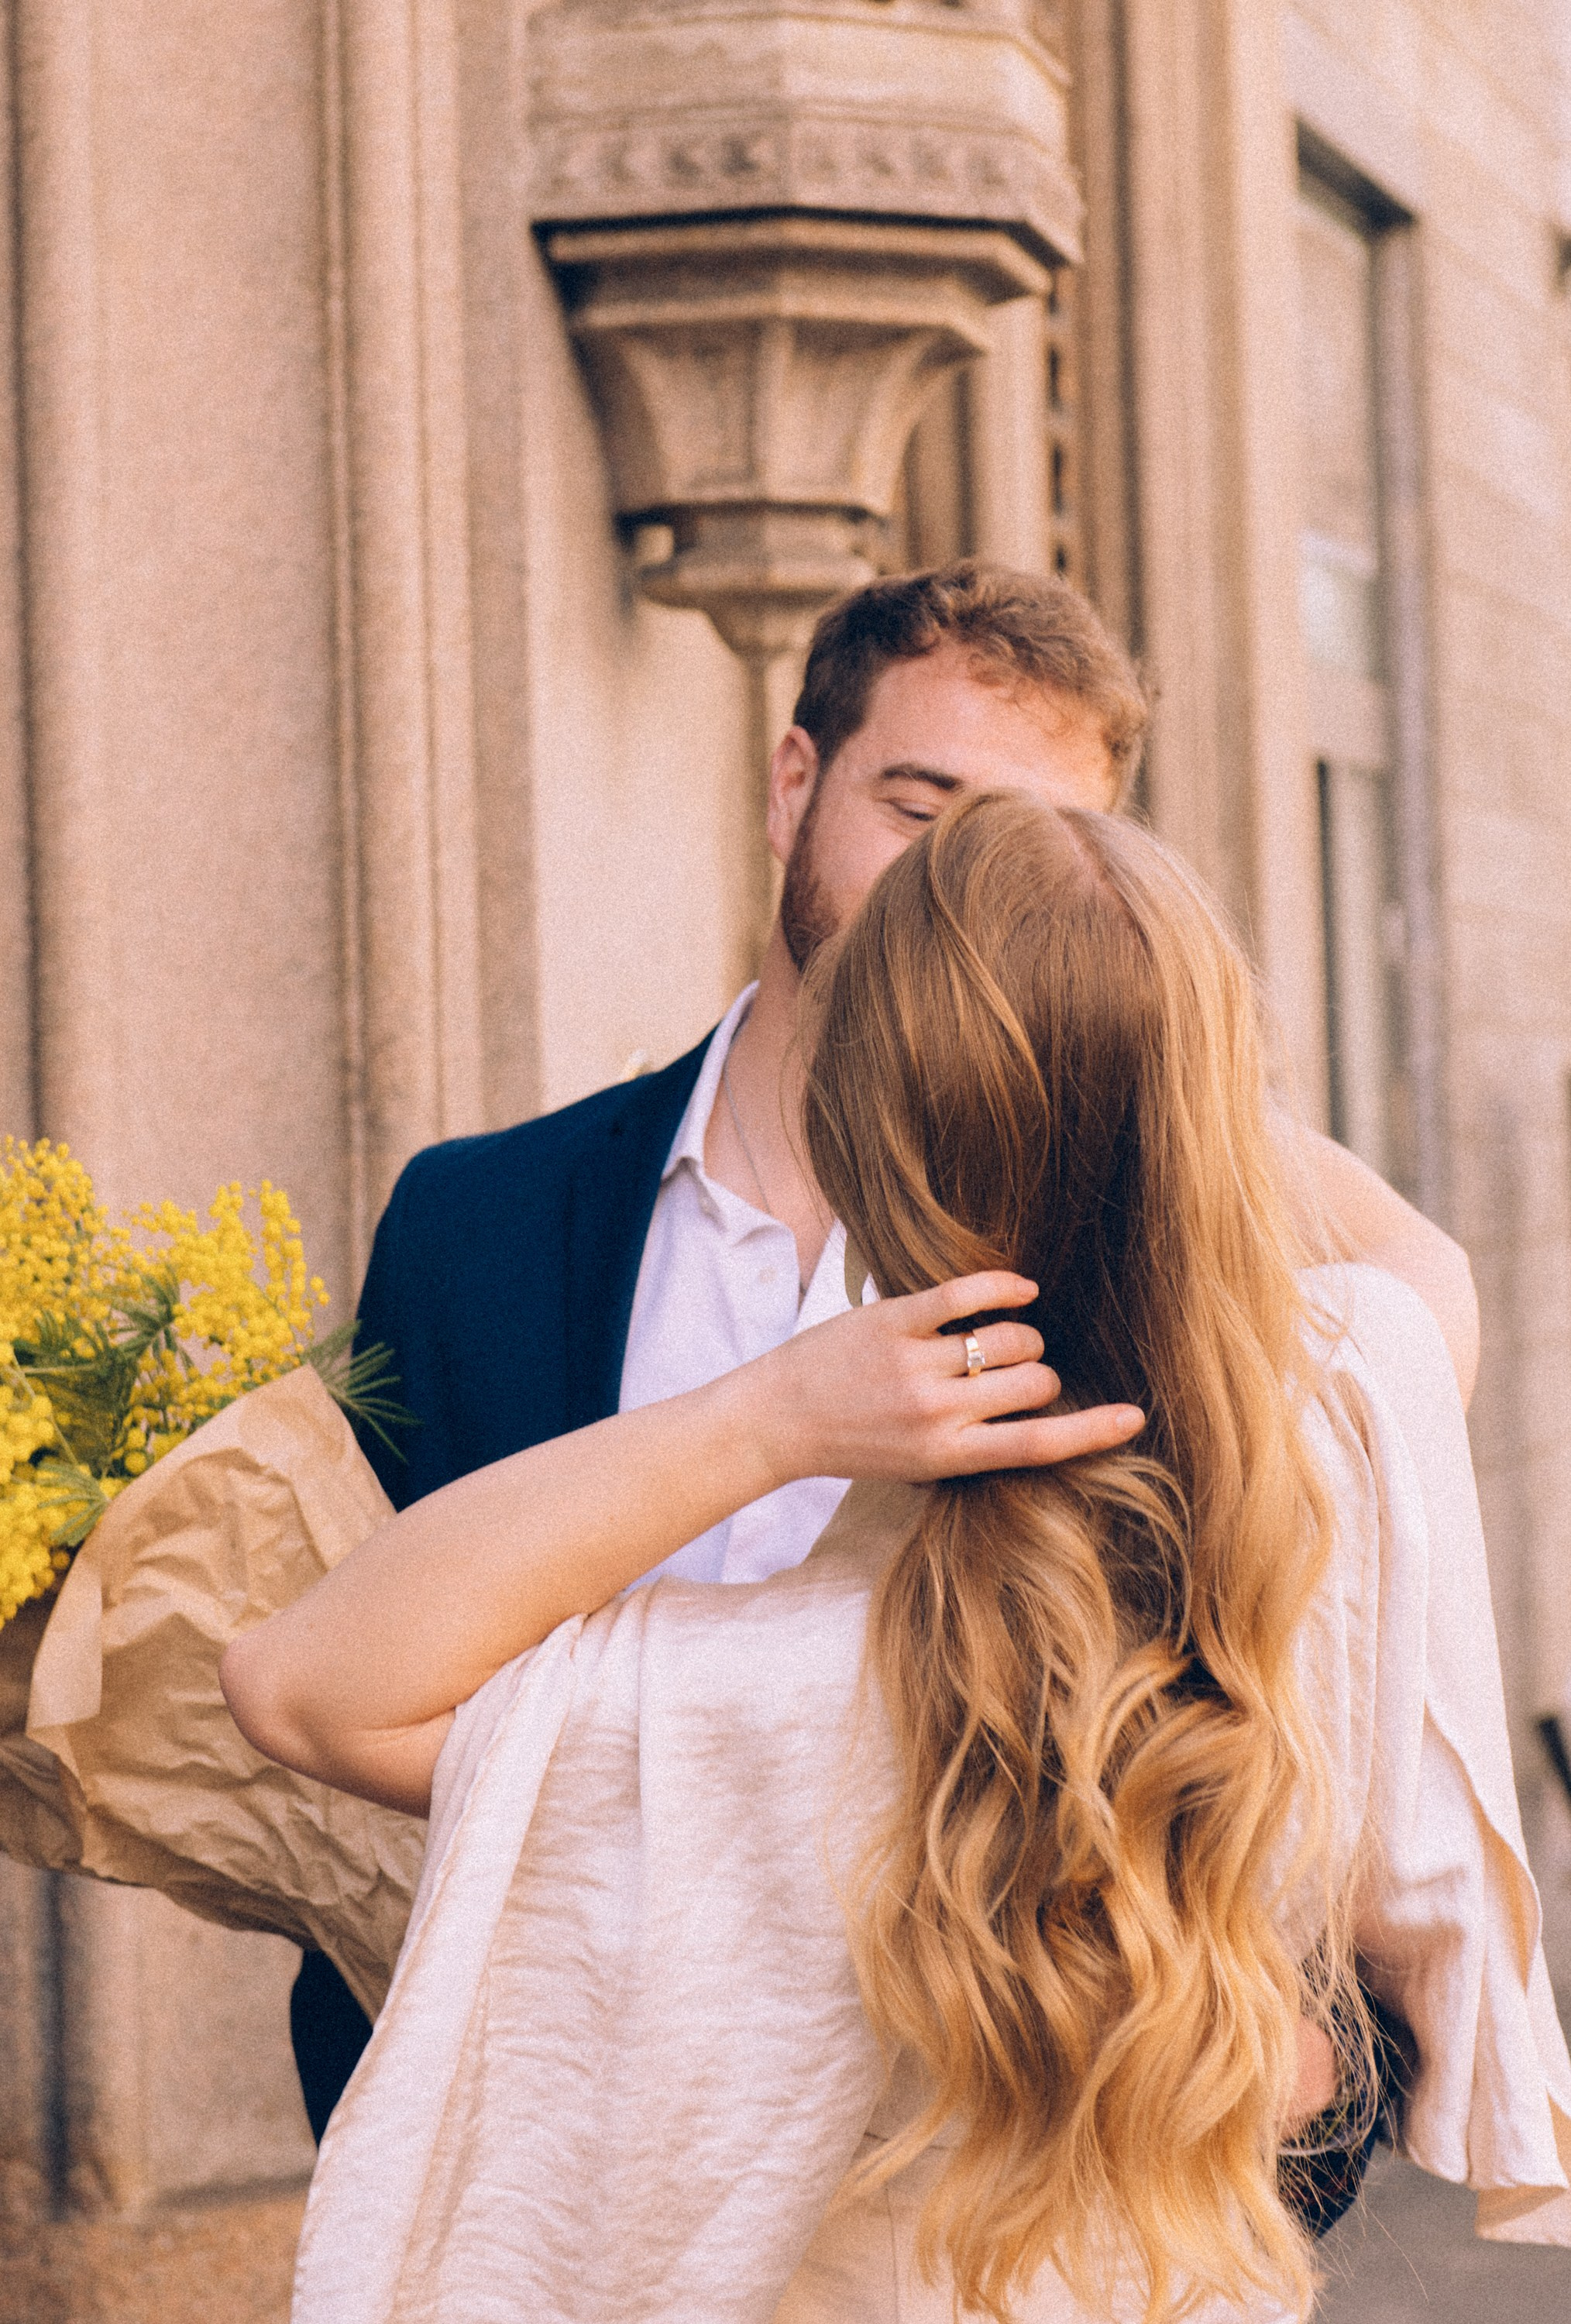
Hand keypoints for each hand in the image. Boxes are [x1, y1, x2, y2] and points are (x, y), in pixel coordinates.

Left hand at [746, 1271, 1144, 1488]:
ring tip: (998, 1340)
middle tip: (1017, 1374)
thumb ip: (976, 1441)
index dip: (1093, 1430)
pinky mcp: (893, 1320)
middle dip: (1040, 1374)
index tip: (1133, 1416)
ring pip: (1011, 1337)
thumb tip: (1039, 1407)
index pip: (1039, 1446)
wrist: (777, 1422)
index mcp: (948, 1456)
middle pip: (1035, 1383)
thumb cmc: (855, 1444)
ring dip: (1020, 1335)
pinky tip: (1020, 1288)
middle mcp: (937, 1413)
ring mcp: (914, 1364)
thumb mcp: (920, 1463)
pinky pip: (967, 1292)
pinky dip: (1004, 1286)